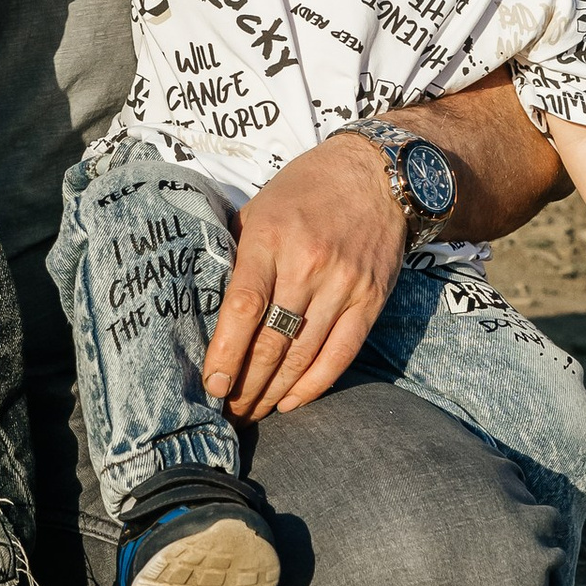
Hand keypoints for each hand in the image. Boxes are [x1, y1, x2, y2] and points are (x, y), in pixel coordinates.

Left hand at [203, 134, 407, 419]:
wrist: (377, 174)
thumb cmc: (306, 190)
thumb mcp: (259, 208)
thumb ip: (237, 252)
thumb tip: (208, 303)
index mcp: (271, 240)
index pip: (244, 307)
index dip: (226, 352)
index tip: (213, 384)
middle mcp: (308, 266)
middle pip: (273, 341)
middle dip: (247, 384)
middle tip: (229, 410)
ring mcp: (343, 285)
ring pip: (304, 354)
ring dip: (276, 391)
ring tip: (254, 411)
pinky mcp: (370, 300)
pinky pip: (341, 354)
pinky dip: (315, 384)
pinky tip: (292, 402)